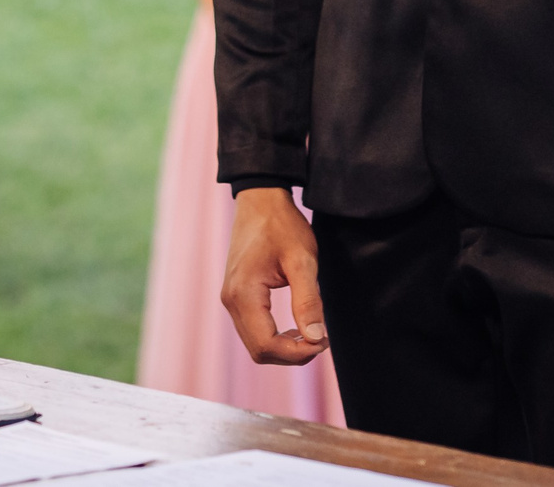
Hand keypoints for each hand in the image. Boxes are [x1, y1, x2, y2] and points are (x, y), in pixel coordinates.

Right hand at [221, 187, 327, 364]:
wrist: (261, 199)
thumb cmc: (282, 225)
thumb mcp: (302, 260)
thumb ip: (308, 301)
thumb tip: (316, 338)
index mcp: (243, 294)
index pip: (266, 345)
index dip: (297, 352)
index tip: (324, 341)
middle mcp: (230, 300)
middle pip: (259, 350)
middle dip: (292, 354)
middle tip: (322, 339)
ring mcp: (230, 298)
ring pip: (255, 343)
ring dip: (284, 347)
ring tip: (312, 334)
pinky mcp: (236, 295)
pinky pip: (253, 329)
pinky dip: (274, 336)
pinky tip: (295, 327)